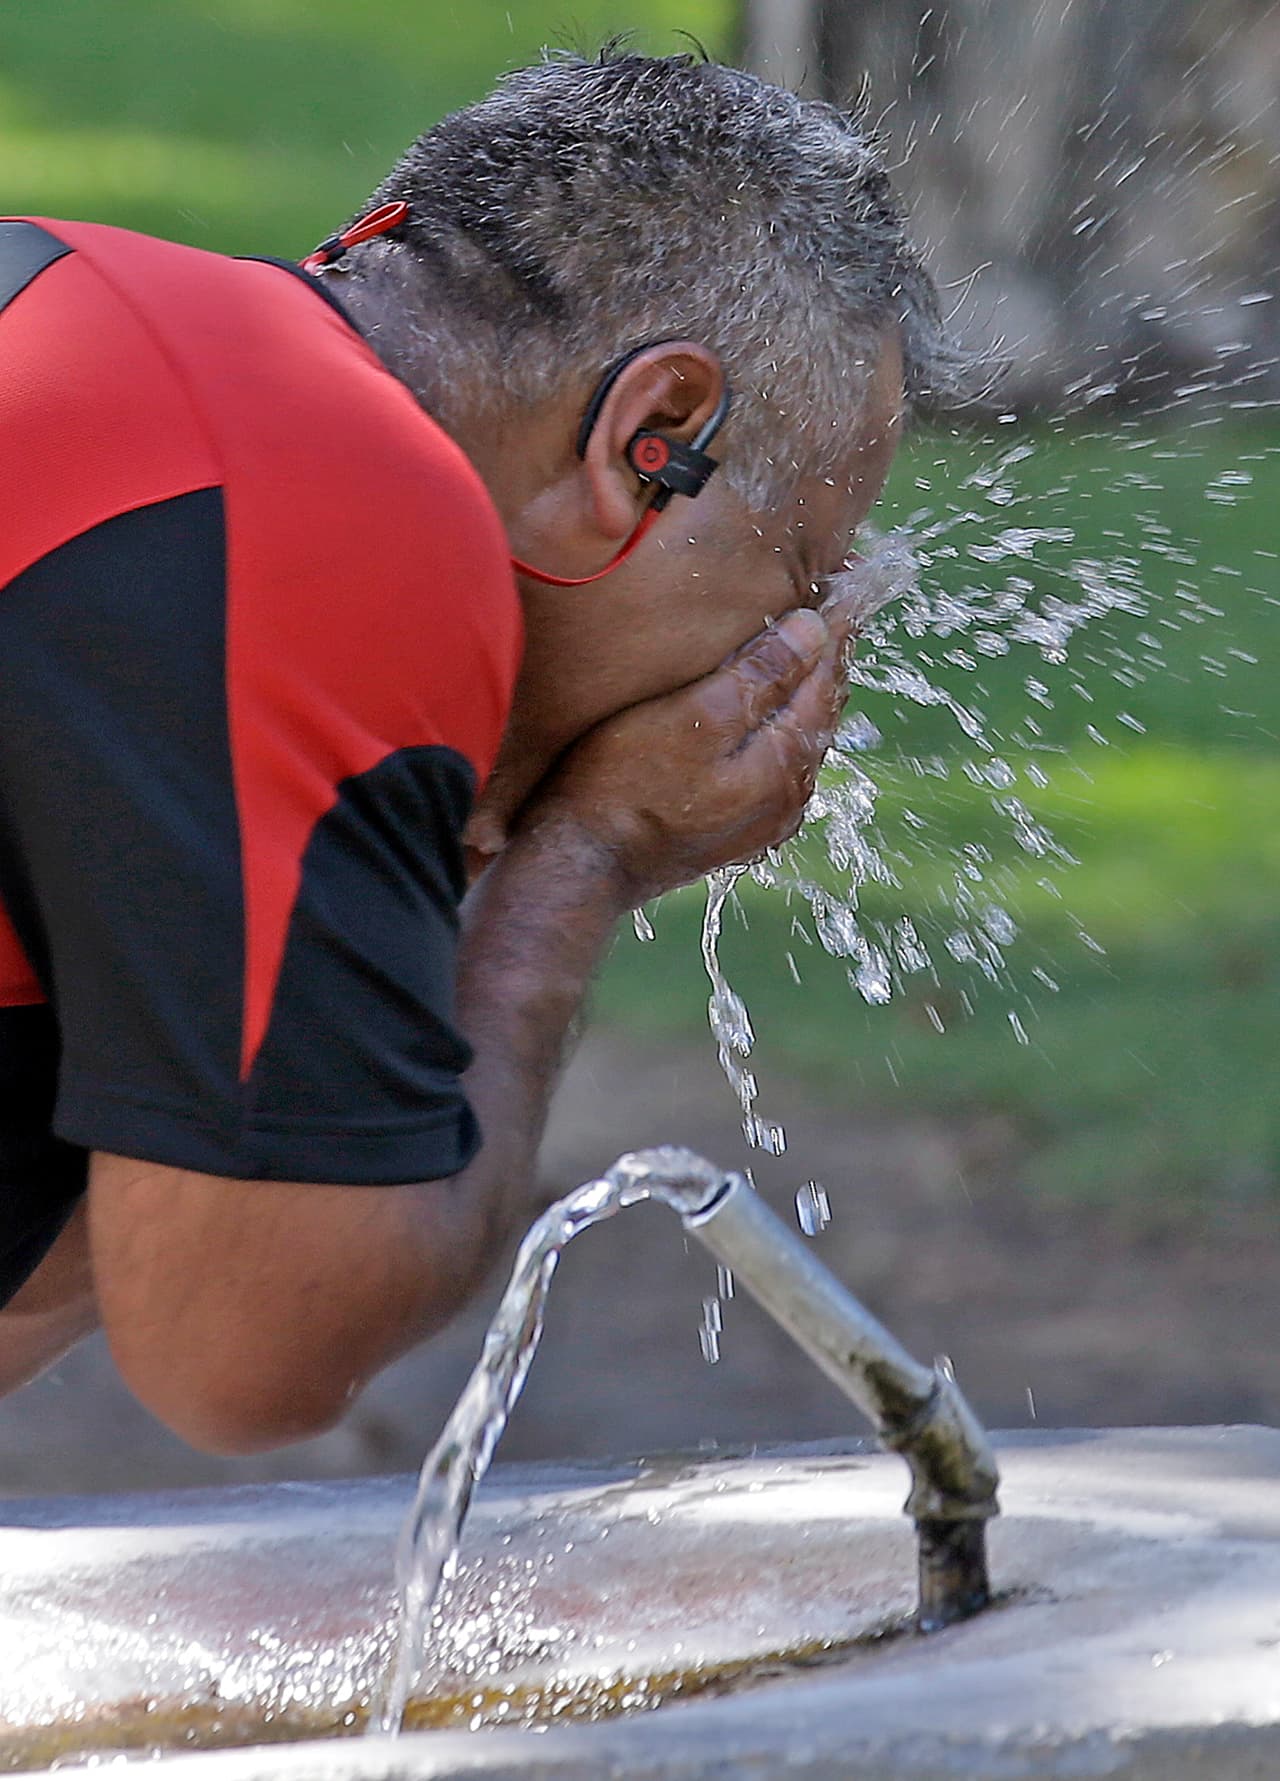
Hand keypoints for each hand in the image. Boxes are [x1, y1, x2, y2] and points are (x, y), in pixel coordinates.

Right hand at [522, 606, 847, 905]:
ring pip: (795, 740)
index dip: (836, 628)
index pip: (826, 679)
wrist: (581, 864)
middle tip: (829, 607)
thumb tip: (814, 631)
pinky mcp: (732, 831)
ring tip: (799, 650)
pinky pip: (771, 766)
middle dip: (823, 659)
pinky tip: (759, 712)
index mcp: (786, 763)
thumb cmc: (625, 783)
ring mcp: (762, 820)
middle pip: (817, 711)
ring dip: (800, 694)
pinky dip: (775, 728)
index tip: (847, 585)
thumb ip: (760, 675)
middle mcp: (788, 798)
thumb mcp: (693, 716)